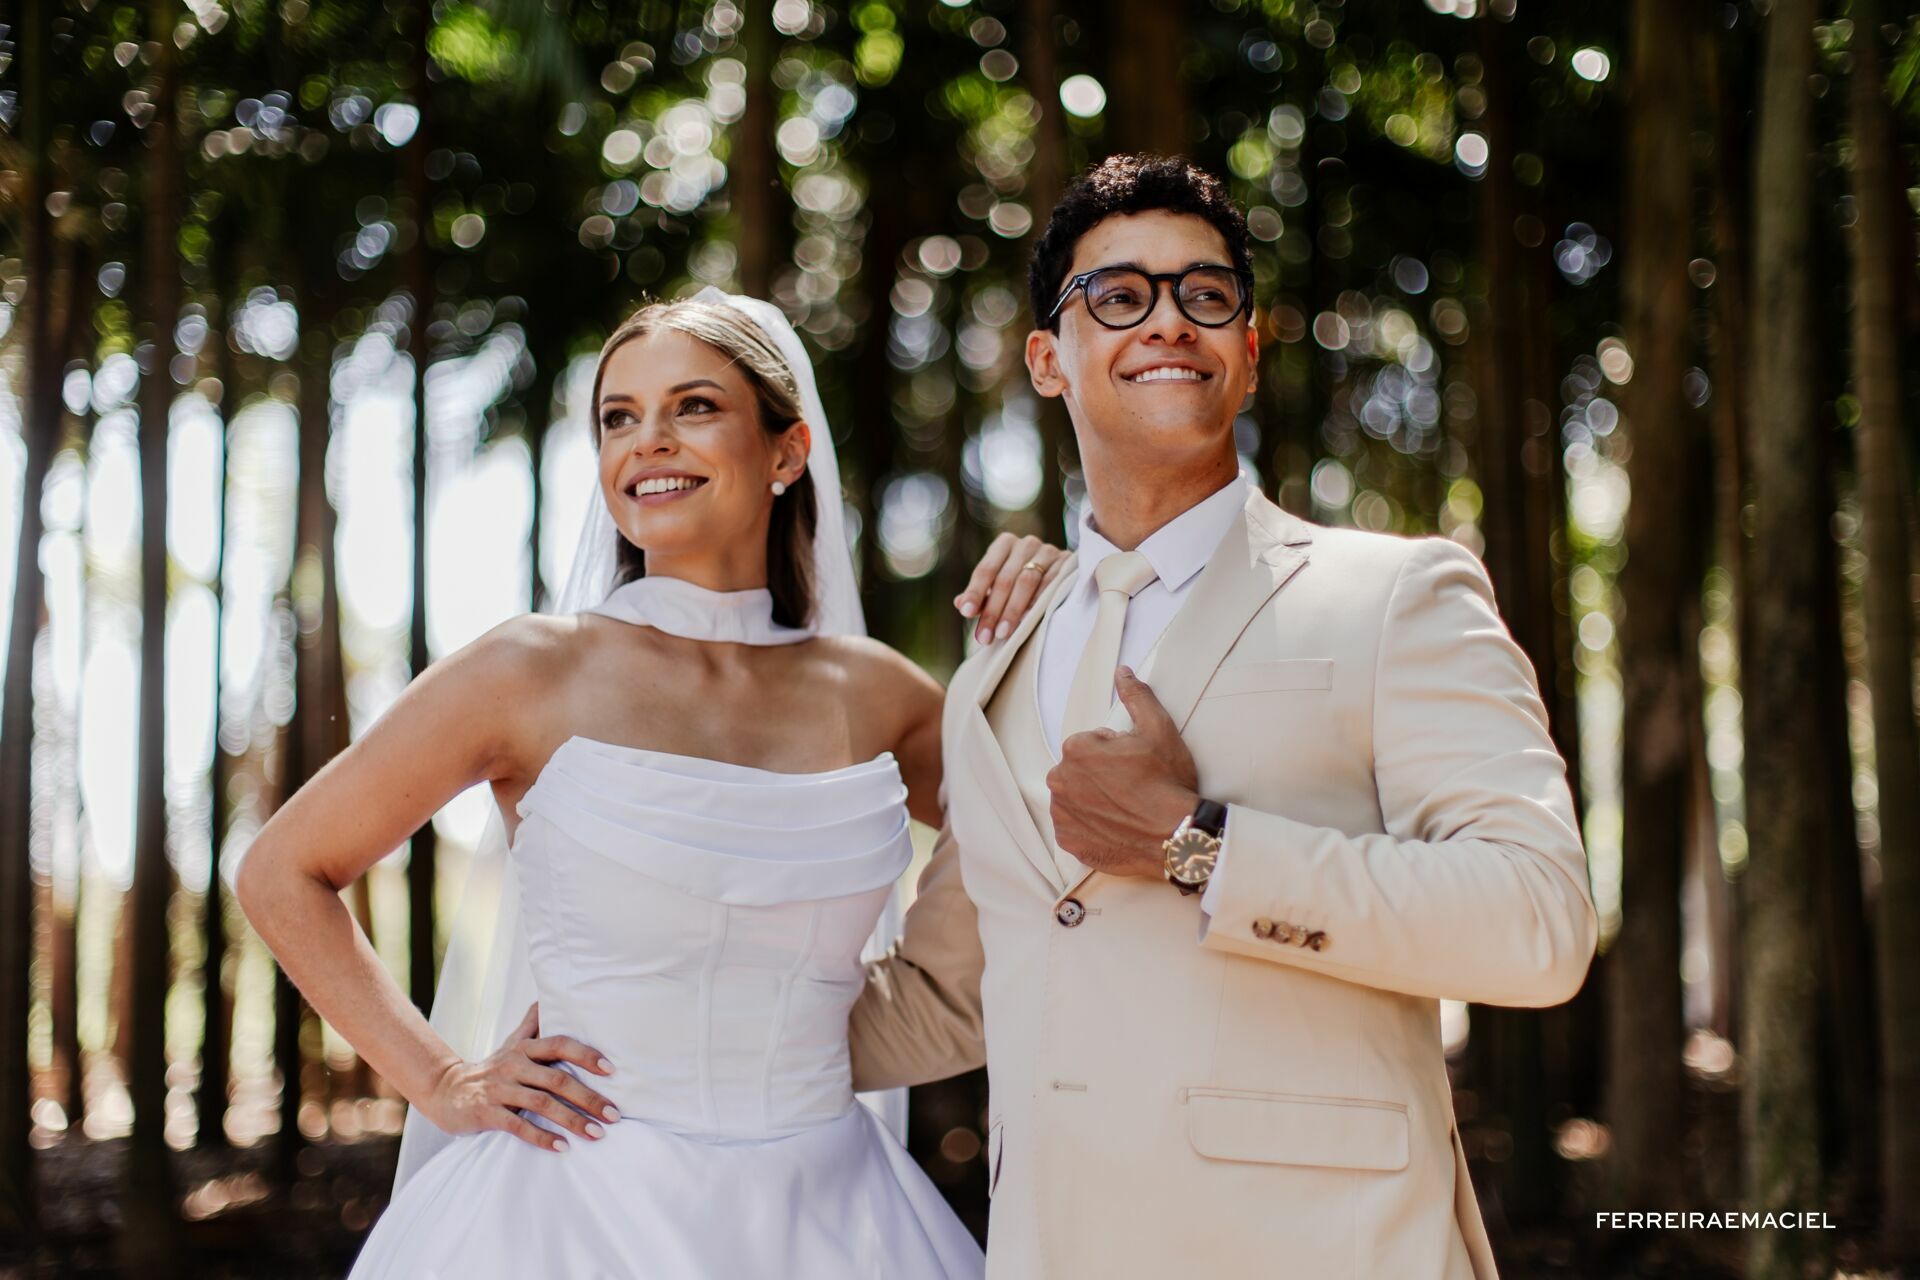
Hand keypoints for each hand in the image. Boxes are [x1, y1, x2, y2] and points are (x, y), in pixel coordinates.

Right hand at [422, 1001, 619, 1152]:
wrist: (446, 1091)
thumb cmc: (491, 1069)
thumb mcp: (512, 1044)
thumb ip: (533, 1024)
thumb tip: (548, 996)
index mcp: (524, 1049)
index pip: (559, 1044)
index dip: (586, 1054)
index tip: (611, 1070)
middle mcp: (513, 1065)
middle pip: (557, 1079)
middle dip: (589, 1097)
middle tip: (615, 1114)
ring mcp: (499, 1089)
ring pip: (542, 1104)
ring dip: (572, 1120)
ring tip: (597, 1134)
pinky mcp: (486, 1113)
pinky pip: (518, 1126)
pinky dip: (542, 1137)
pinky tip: (562, 1147)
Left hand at [954, 532, 1068, 644]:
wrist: (1058, 574)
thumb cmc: (1020, 583)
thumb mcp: (998, 587)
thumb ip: (981, 595)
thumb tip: (960, 604)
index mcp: (1004, 544)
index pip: (985, 569)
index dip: (975, 592)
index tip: (965, 613)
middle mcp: (1026, 543)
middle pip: (1005, 579)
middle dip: (993, 610)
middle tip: (985, 636)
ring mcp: (1048, 551)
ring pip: (1026, 581)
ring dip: (1013, 610)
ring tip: (1003, 633)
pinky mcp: (1067, 563)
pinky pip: (1051, 583)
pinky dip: (1038, 602)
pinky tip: (1028, 620)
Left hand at [1047, 667, 1200, 877]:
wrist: (1176, 836)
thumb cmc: (1167, 782)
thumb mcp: (1158, 729)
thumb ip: (1136, 696)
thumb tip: (1122, 672)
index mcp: (1076, 749)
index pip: (1092, 744)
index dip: (1117, 754)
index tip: (1136, 767)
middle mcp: (1060, 780)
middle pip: (1080, 771)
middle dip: (1101, 776)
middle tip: (1133, 789)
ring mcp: (1062, 814)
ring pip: (1076, 798)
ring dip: (1094, 801)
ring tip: (1126, 809)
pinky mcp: (1068, 842)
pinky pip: (1075, 828)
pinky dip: (1091, 828)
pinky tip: (1116, 828)